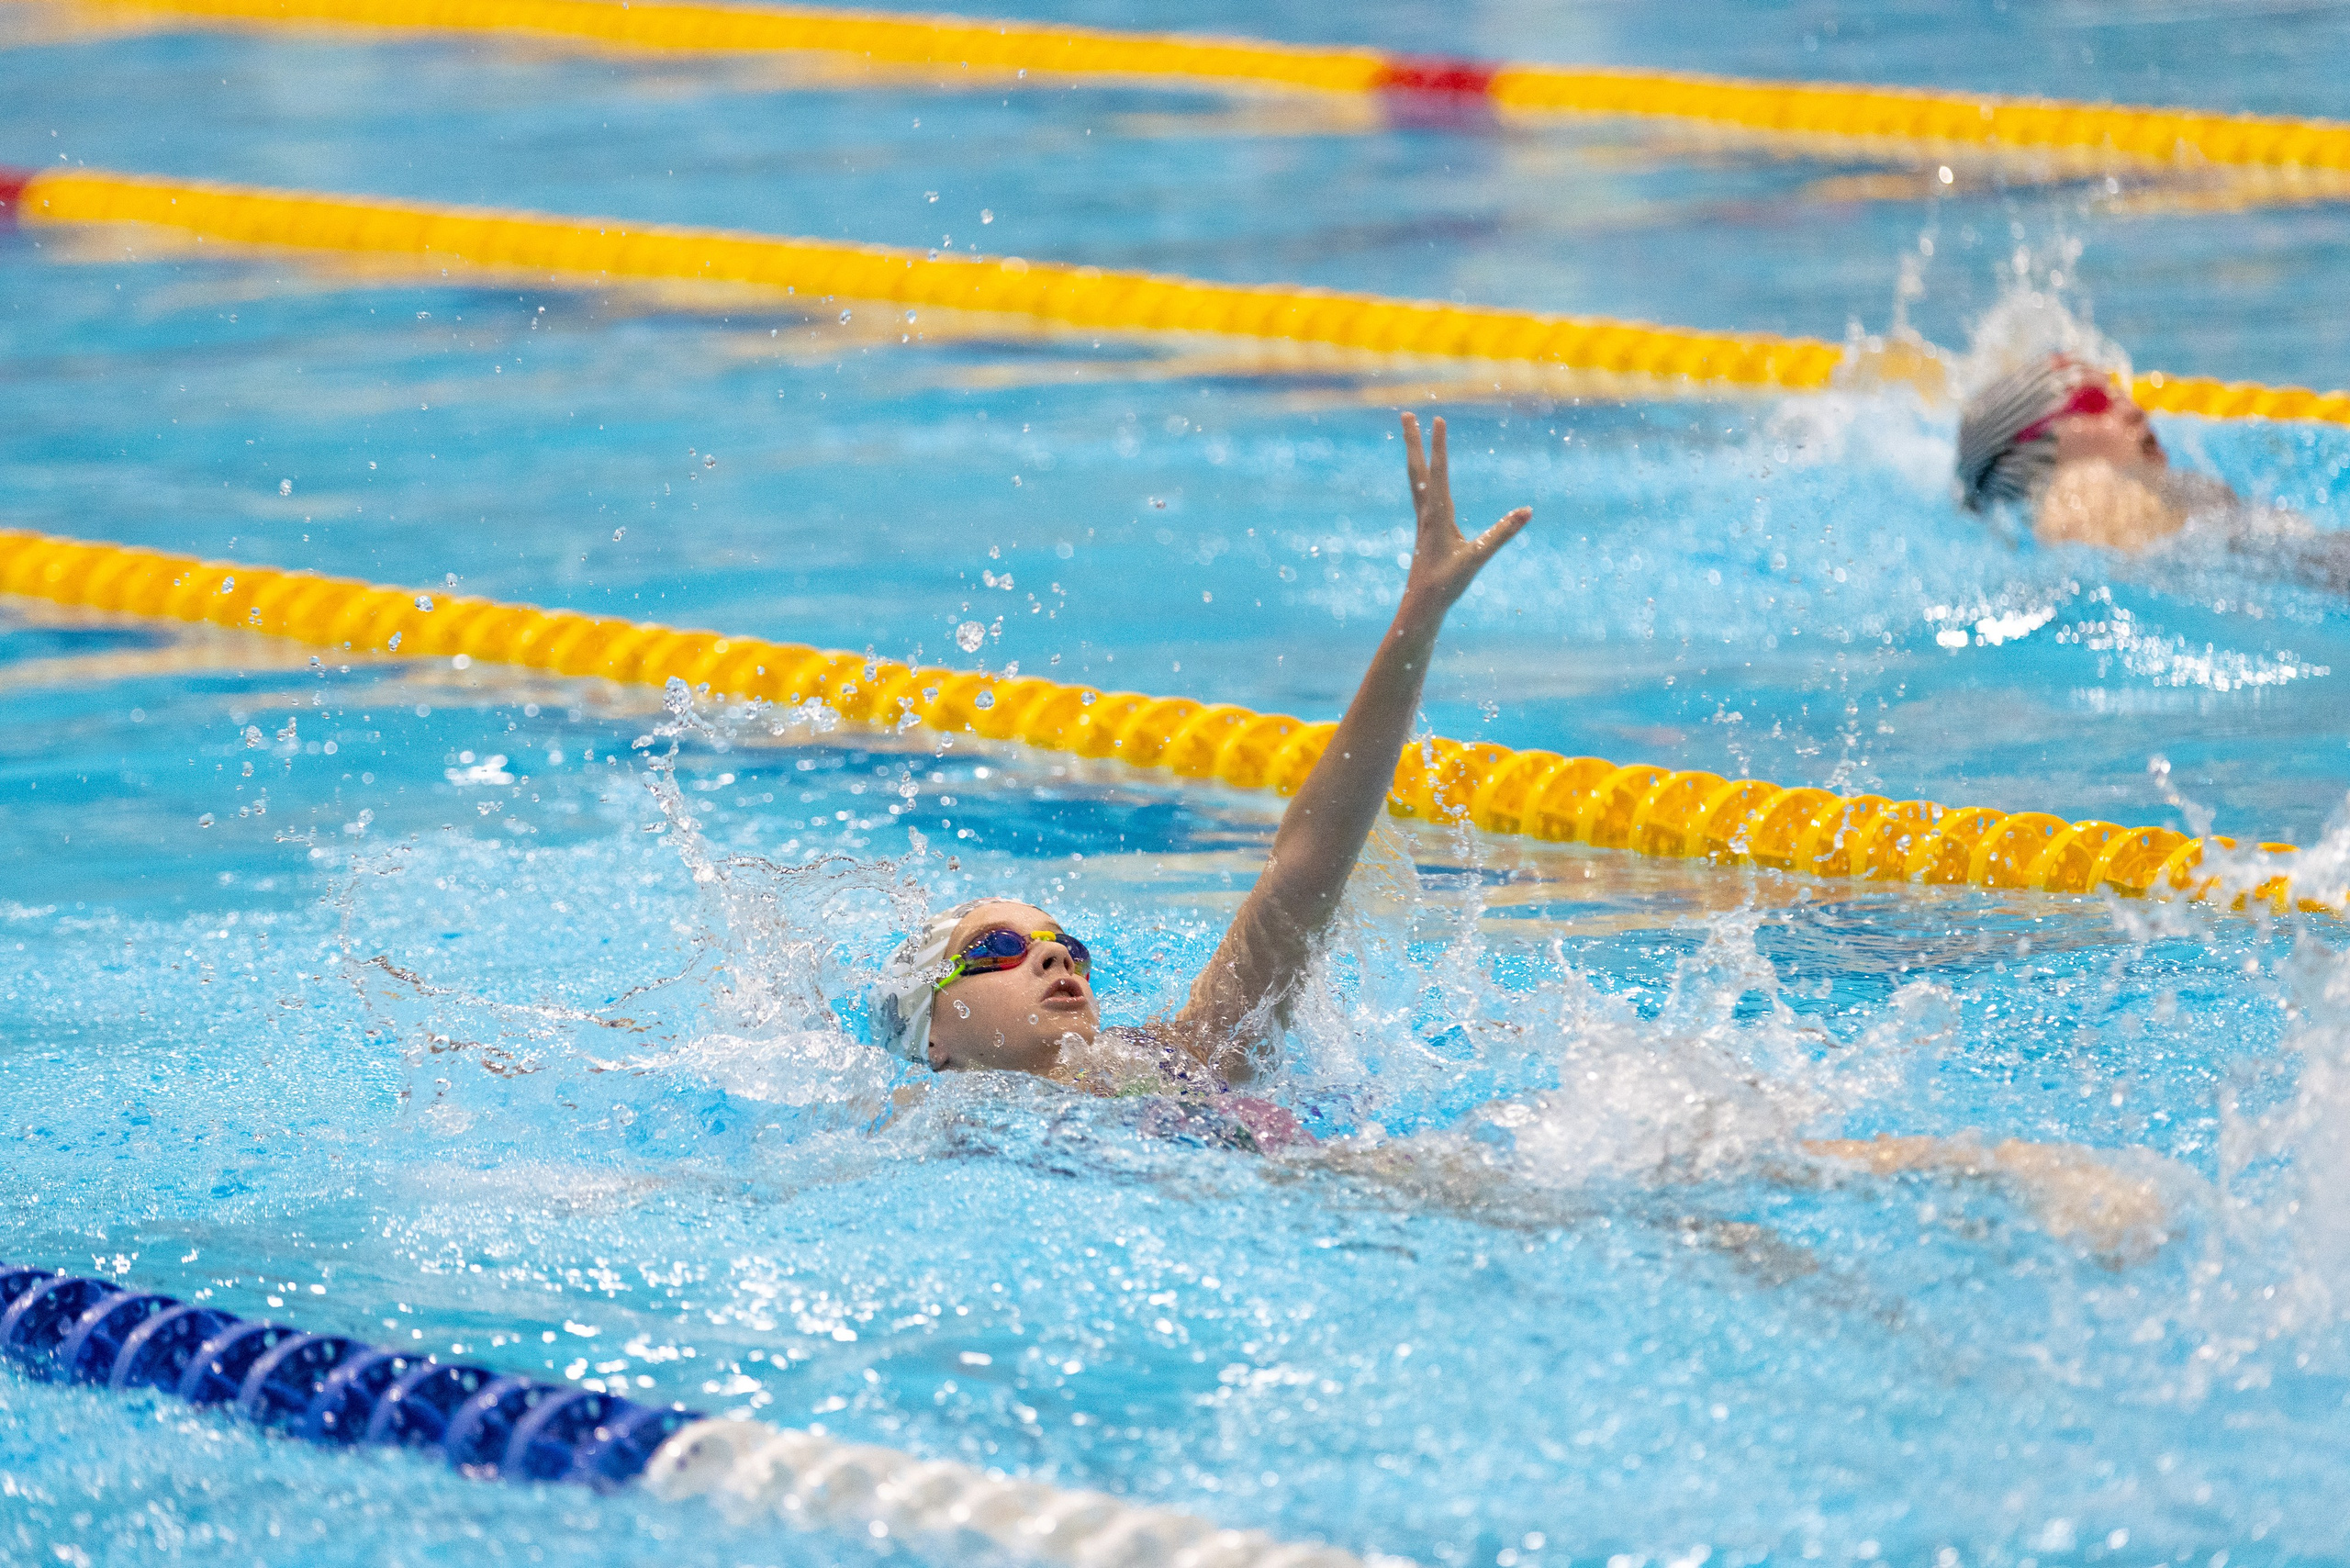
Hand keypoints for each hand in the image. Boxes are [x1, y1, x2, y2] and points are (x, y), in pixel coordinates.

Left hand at [1399, 412, 1531, 620]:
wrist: (1421, 607)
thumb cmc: (1446, 584)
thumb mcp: (1477, 558)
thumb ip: (1502, 534)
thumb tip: (1527, 512)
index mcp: (1437, 515)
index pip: (1439, 472)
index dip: (1438, 445)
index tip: (1437, 418)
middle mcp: (1426, 513)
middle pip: (1417, 469)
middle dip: (1413, 441)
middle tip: (1406, 415)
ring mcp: (1424, 521)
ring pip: (1416, 480)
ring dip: (1414, 456)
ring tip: (1411, 436)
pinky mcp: (1426, 530)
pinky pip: (1421, 494)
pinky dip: (1421, 477)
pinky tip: (1424, 479)